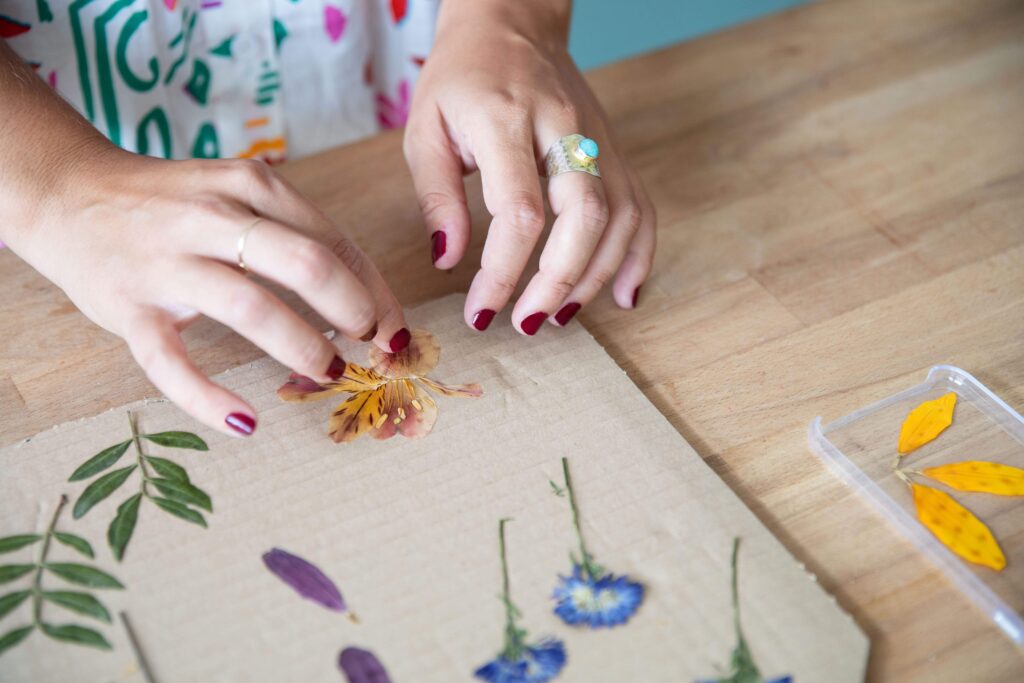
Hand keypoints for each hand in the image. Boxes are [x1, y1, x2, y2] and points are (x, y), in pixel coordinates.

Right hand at [6, 143, 408, 436]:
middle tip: (370, 347)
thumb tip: (365, 299)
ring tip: (328, 372)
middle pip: (307, 264)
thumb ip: (294, 235)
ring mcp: (167, 262)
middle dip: (354, 313)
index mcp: (250, 186)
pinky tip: (245, 419)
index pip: (335, 242)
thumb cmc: (171, 204)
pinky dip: (209, 396)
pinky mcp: (127, 307)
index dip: (375, 292)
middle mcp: (212, 216)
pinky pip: (171, 362)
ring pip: (250, 308)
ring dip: (302, 348)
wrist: (66, 194)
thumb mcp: (236, 195)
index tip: (395, 329)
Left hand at [404, 0, 655, 333]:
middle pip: (584, 217)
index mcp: (505, 120)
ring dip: (596, 276)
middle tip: (528, 323)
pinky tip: (622, 295)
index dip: (503, 273)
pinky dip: (639, 255)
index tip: (481, 313)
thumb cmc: (460, 78)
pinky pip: (641, 206)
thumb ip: (436, 196)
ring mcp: (597, 137)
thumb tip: (448, 261)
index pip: (519, 211)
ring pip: (620, 215)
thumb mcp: (424, 128)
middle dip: (558, 281)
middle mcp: (562, 127)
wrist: (511, 21)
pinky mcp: (614, 148)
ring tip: (562, 315)